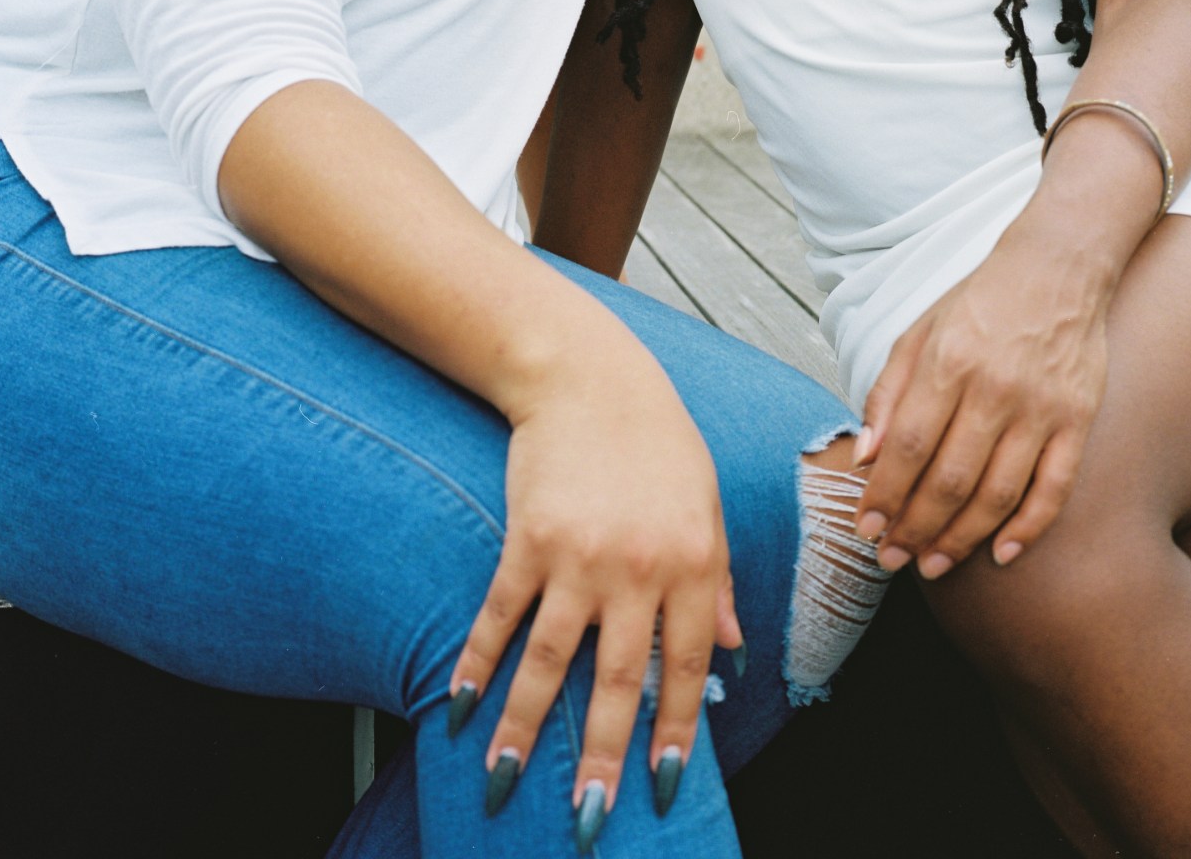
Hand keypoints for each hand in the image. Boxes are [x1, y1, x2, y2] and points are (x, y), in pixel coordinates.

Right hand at [449, 353, 740, 828]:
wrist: (591, 376)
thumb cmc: (656, 440)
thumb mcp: (707, 502)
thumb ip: (720, 578)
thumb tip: (732, 647)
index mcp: (693, 561)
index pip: (688, 666)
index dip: (675, 730)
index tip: (662, 785)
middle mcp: (638, 567)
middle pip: (620, 680)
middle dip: (604, 757)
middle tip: (589, 821)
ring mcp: (579, 554)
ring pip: (550, 662)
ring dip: (526, 729)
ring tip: (505, 783)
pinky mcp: (528, 538)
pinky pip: (501, 616)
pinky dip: (477, 664)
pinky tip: (458, 707)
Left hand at [852, 240, 1109, 579]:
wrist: (1057, 269)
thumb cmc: (978, 303)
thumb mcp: (920, 331)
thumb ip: (889, 392)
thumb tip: (866, 456)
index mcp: (948, 361)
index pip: (908, 445)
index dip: (884, 494)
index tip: (866, 527)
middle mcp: (995, 388)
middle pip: (949, 478)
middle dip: (915, 528)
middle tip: (892, 560)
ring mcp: (1042, 408)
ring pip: (998, 493)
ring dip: (961, 538)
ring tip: (933, 564)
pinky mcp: (1079, 420)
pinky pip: (1055, 488)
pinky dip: (1029, 528)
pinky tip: (1000, 554)